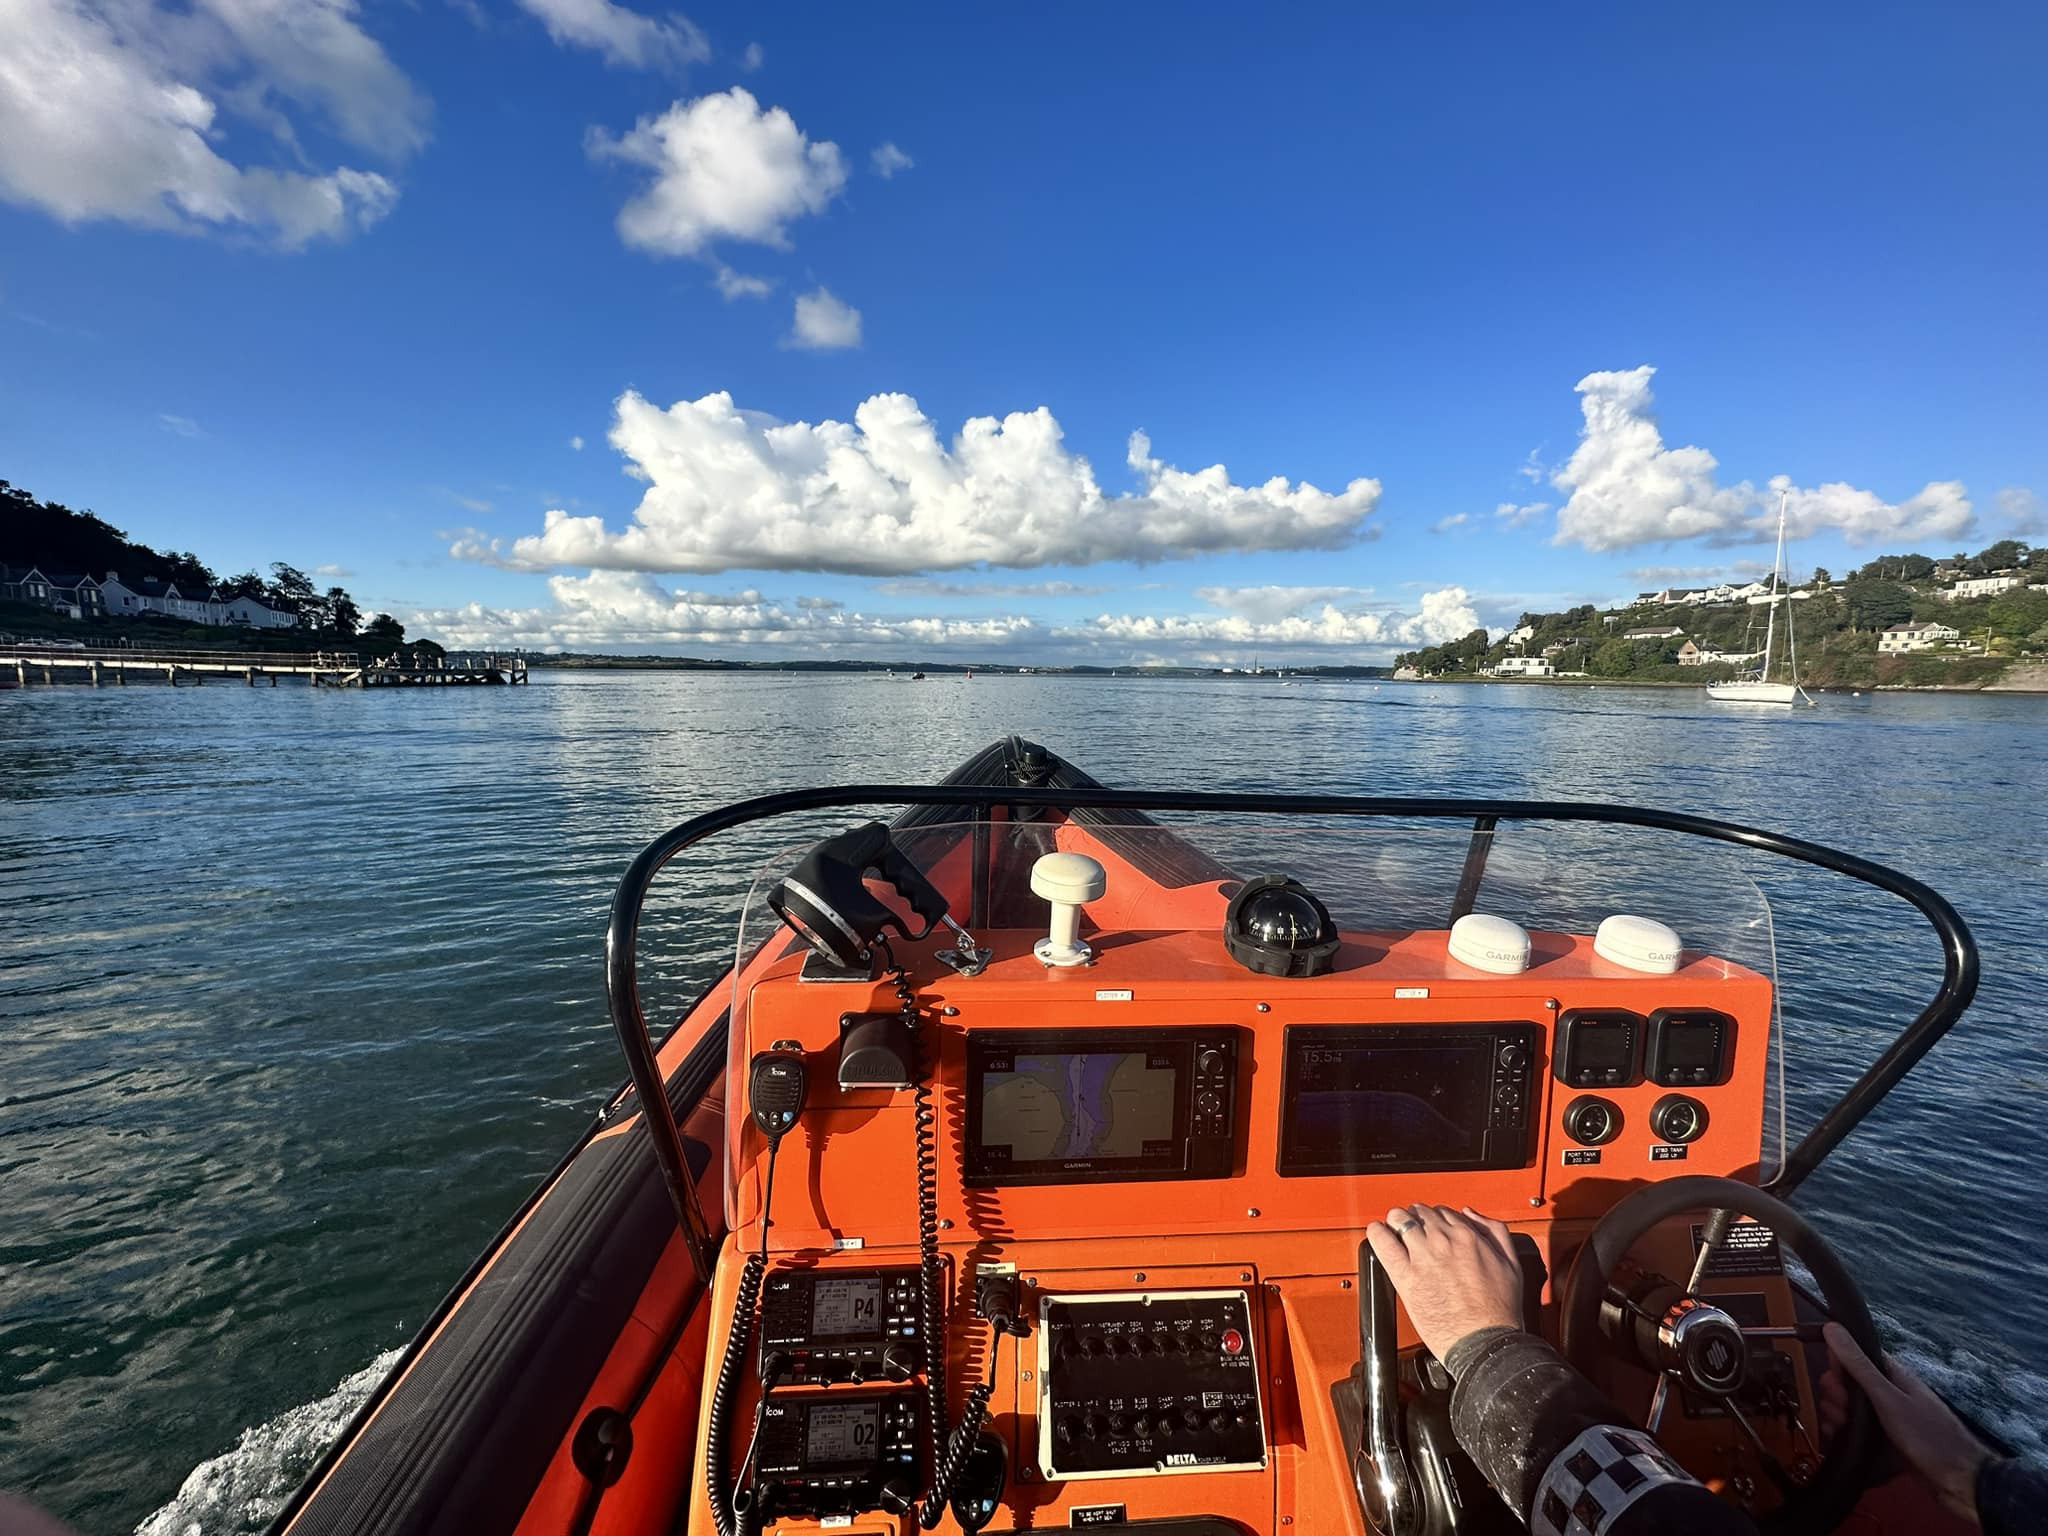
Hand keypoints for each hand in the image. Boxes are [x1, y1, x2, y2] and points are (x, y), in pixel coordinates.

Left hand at [1365, 1204, 1524, 1359]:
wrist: (1485, 1342)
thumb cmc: (1499, 1312)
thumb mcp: (1511, 1263)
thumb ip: (1494, 1232)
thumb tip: (1470, 1214)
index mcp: (1469, 1236)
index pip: (1442, 1211)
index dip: (1435, 1220)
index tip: (1433, 1229)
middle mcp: (1444, 1241)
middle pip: (1419, 1213)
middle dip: (1415, 1220)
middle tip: (1413, 1233)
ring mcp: (1423, 1256)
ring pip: (1399, 1220)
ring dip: (1396, 1224)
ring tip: (1395, 1234)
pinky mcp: (1406, 1276)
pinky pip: (1383, 1242)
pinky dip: (1377, 1234)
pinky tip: (1378, 1237)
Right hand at [1821, 1322, 1991, 1523]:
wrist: (1959, 1482)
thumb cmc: (1927, 1435)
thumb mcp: (1889, 1399)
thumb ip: (1859, 1366)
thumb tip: (1832, 1326)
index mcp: (1892, 1375)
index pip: (1855, 1358)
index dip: (1839, 1367)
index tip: (1834, 1384)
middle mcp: (1888, 1394)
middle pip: (1848, 1386)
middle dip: (1836, 1397)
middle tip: (1841, 1413)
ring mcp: (1885, 1419)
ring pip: (1849, 1410)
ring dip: (1836, 1417)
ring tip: (1838, 1430)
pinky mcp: (1883, 1442)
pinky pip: (1855, 1432)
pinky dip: (1842, 1435)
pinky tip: (1836, 1442)